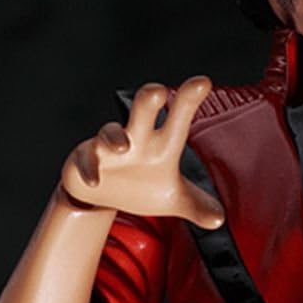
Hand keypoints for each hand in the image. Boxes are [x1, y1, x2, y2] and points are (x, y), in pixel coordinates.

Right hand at [60, 77, 224, 226]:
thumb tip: (218, 220)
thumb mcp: (174, 200)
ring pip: (110, 132)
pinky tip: (95, 181)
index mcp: (162, 142)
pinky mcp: (84, 159)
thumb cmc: (145, 186)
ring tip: (124, 146)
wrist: (106, 197)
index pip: (178, 118)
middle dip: (148, 99)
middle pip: (143, 111)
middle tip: (158, 90)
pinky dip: (89, 169)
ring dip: (114, 137)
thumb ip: (197, 206)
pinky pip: (85, 160)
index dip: (189, 100)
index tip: (203, 82)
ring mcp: (108, 146)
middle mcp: (137, 137)